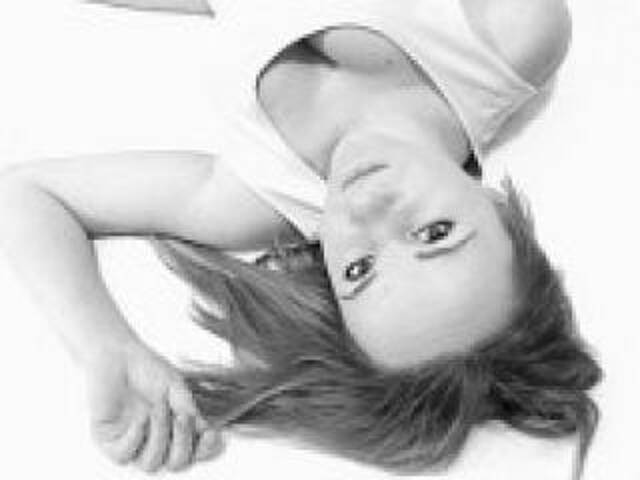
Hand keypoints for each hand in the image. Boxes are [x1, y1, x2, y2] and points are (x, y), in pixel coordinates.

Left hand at [85, 341, 222, 471]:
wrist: (119, 356)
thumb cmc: (148, 370)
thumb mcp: (176, 390)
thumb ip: (190, 411)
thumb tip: (206, 431)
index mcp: (176, 431)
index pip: (198, 453)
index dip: (208, 450)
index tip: (213, 433)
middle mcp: (156, 442)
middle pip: (176, 465)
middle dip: (183, 442)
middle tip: (182, 416)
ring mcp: (133, 444)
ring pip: (151, 465)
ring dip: (158, 436)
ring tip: (156, 409)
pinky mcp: (109, 442)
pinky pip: (124, 456)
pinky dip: (135, 437)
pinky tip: (139, 417)